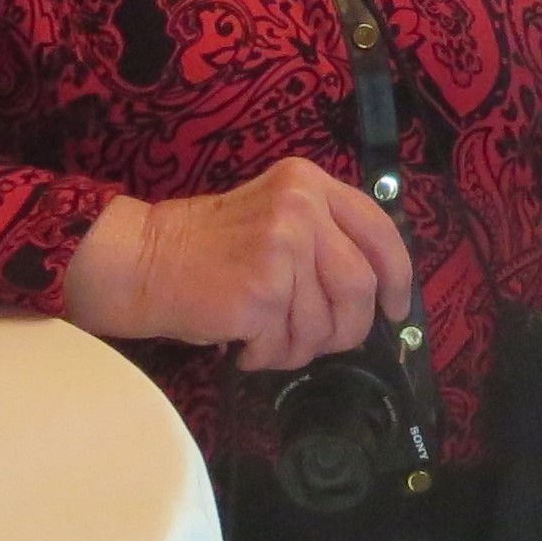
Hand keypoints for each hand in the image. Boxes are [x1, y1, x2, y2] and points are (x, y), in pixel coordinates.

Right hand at [61, 158, 414, 371]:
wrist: (144, 260)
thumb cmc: (208, 248)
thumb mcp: (274, 216)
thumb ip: (324, 238)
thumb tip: (377, 294)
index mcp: (310, 184)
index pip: (379, 230)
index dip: (397, 277)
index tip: (395, 308)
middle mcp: (302, 207)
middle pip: (361, 287)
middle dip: (346, 328)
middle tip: (318, 340)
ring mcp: (284, 247)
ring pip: (325, 325)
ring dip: (296, 347)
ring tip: (262, 336)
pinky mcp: (263, 291)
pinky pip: (288, 345)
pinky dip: (266, 356)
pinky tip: (242, 342)